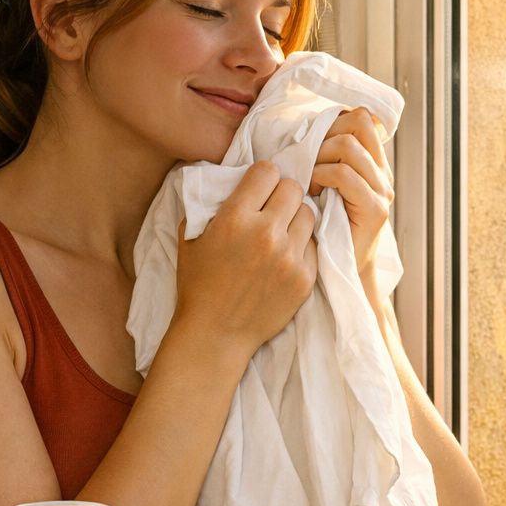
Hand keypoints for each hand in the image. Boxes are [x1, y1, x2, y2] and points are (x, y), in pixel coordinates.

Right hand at [174, 161, 317, 357]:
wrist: (216, 334)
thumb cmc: (198, 283)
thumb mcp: (191, 236)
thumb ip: (211, 202)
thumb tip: (229, 175)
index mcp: (235, 218)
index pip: (267, 171)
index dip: (263, 176)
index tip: (259, 186)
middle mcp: (266, 234)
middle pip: (293, 188)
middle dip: (282, 193)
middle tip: (273, 206)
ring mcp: (289, 257)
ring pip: (308, 213)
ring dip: (296, 217)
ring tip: (281, 230)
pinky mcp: (305, 278)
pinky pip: (314, 244)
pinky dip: (302, 245)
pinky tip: (285, 255)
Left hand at [309, 107, 393, 293]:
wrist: (336, 273)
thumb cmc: (319, 229)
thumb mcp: (320, 184)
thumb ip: (321, 157)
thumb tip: (300, 130)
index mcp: (372, 163)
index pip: (362, 117)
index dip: (335, 120)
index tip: (314, 142)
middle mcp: (382, 173)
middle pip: (358, 122)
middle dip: (324, 135)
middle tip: (308, 161)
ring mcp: (382, 190)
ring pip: (348, 145)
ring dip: (319, 157)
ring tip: (309, 179)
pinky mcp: (375, 209)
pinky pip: (345, 174)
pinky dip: (321, 175)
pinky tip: (312, 192)